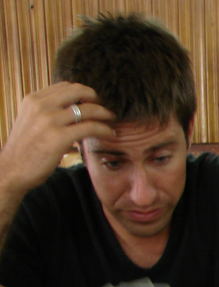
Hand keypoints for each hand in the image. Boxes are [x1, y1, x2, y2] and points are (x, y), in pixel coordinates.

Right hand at [0, 82, 114, 194]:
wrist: (11, 171)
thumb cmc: (25, 150)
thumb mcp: (32, 121)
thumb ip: (49, 112)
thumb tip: (76, 110)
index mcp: (33, 100)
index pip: (65, 86)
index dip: (83, 92)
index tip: (92, 102)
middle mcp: (40, 106)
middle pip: (78, 91)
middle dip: (96, 99)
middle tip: (104, 110)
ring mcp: (49, 121)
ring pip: (87, 109)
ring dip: (104, 114)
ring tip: (111, 121)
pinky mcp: (59, 137)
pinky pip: (90, 127)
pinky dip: (104, 129)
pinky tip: (109, 134)